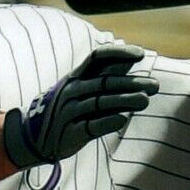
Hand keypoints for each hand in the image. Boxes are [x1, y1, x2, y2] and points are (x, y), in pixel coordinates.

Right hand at [3, 45, 158, 168]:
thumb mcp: (79, 87)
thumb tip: (131, 56)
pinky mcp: (70, 133)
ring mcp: (70, 112)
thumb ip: (104, 74)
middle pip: (104, 82)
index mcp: (76, 77)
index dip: (119, 54)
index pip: (98, 57)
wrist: (34, 136)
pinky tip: (122, 120)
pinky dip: (106, 122)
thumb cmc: (66, 109)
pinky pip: (90, 126)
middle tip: (155, 86)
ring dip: (124, 101)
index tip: (140, 55)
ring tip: (145, 101)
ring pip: (100, 103)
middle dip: (131, 83)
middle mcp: (72, 91)